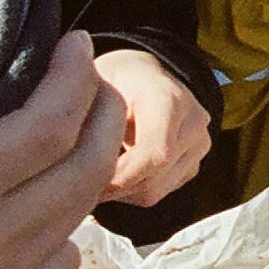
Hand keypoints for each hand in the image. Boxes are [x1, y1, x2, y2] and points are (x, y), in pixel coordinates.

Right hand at [0, 28, 125, 268]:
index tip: (77, 44)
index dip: (75, 78)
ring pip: (83, 208)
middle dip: (104, 109)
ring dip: (95, 156)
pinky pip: (65, 259)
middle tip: (93, 75)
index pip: (47, 127)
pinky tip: (54, 200)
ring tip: (83, 123)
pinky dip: (72, 219)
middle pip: (86, 163)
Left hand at [91, 49, 209, 206]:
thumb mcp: (91, 87)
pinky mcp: (194, 163)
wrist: (139, 74)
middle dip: (111, 187)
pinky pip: (158, 194)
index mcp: (168, 97)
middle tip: (76, 180)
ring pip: (153, 192)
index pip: (154, 154)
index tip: (83, 181)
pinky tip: (116, 170)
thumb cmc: (110, 80)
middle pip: (151, 179)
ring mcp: (199, 143)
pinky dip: (131, 191)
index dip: (118, 177)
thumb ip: (85, 118)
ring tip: (96, 170)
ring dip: (119, 191)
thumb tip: (69, 154)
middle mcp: (193, 120)